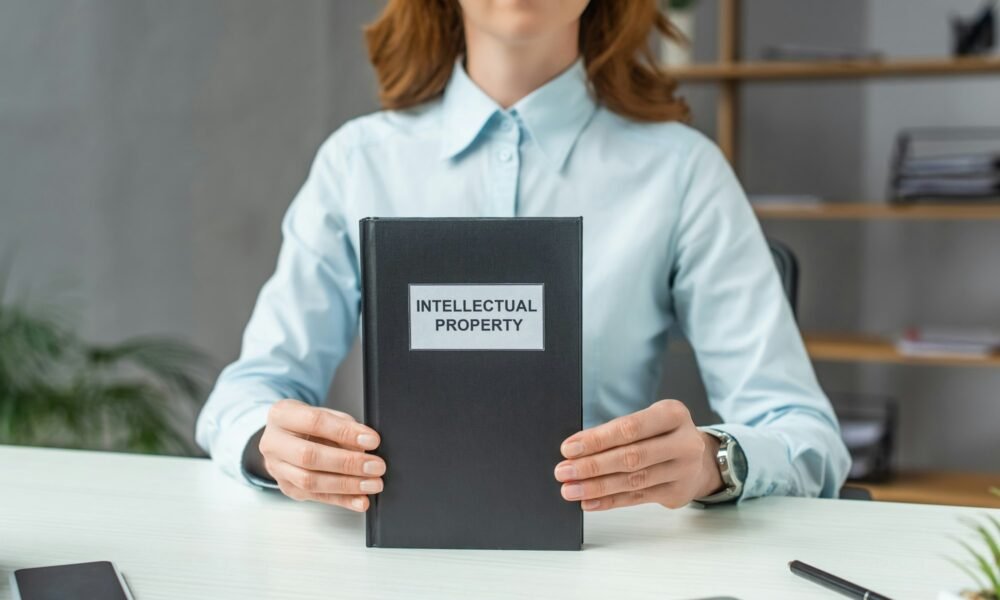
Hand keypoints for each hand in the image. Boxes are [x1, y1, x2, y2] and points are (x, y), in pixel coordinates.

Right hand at [259, 399, 384, 511]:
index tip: (372, 440)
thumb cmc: (307, 423)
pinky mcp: (287, 488)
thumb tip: (366, 444)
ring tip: (372, 484)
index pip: (315, 422)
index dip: (345, 432)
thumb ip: (343, 425)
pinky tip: (360, 501)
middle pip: (309, 456)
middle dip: (347, 463)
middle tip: (375, 466)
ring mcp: (277, 469)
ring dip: (347, 485)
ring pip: (310, 481)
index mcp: (282, 415)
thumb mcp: (324, 413)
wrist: (285, 437)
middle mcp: (273, 443)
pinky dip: (342, 500)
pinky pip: (316, 498)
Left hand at [553, 399, 722, 510]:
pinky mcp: (678, 493)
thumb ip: (618, 431)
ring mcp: (683, 470)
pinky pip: (637, 498)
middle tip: (564, 471)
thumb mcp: (648, 421)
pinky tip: (589, 502)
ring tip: (570, 489)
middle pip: (631, 457)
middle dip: (592, 466)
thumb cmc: (662, 435)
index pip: (630, 428)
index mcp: (674, 414)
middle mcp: (684, 442)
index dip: (597, 440)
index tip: (568, 448)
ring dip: (597, 487)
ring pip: (633, 480)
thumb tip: (575, 450)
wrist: (699, 459)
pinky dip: (610, 501)